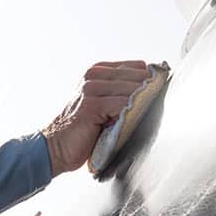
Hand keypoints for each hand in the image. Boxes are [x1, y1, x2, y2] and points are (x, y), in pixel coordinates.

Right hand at [41, 61, 150, 175]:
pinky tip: (131, 123)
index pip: (137, 66)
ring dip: (142, 104)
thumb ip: (120, 95)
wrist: (55, 148)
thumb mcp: (102, 106)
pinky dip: (131, 114)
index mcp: (97, 71)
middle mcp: (93, 75)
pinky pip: (123, 104)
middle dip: (150, 91)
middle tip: (159, 106)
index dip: (152, 80)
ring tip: (146, 116)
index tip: (160, 93)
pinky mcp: (92, 105)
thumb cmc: (82, 132)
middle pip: (137, 76)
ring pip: (132, 89)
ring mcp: (91, 88)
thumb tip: (153, 93)